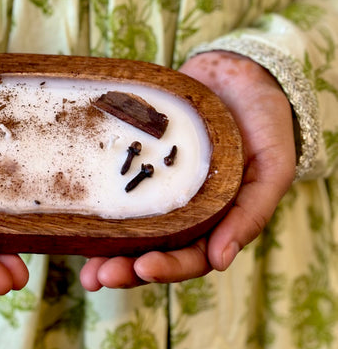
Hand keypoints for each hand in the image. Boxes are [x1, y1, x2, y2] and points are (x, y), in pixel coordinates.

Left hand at [80, 50, 296, 290]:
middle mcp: (181, 207)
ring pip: (128, 223)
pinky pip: (115, 180)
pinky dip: (98, 197)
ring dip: (104, 245)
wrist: (239, 72)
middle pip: (152, 248)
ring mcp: (156, 183)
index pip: (190, 256)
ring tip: (80, 262)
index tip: (142, 268)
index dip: (167, 267)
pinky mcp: (137, 156)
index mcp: (214, 218)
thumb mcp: (272, 166)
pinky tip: (76, 209)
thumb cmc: (265, 121)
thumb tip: (221, 261)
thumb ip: (251, 212)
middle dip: (125, 266)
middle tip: (97, 277)